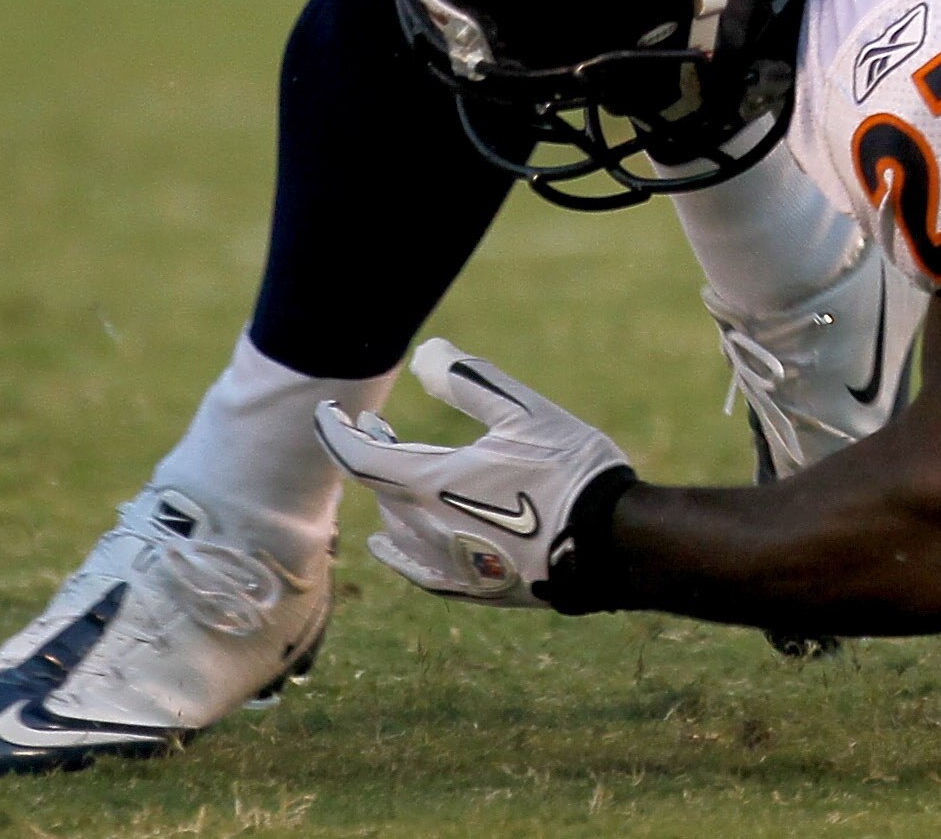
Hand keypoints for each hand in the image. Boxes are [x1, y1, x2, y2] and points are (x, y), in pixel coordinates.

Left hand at [316, 338, 635, 611]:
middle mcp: (427, 529)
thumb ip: (469, 382)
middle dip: (373, 452)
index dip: (336, 431)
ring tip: (399, 469)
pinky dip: (395, 547)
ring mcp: (447, 563)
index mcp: (433, 483)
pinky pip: (414, 568)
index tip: (330, 410)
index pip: (359, 457)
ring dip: (389, 493)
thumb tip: (427, 353)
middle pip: (379, 488)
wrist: (610, 544)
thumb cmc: (570, 470)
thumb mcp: (524, 412)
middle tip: (379, 425)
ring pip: (396, 525)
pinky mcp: (470, 587)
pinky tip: (388, 543)